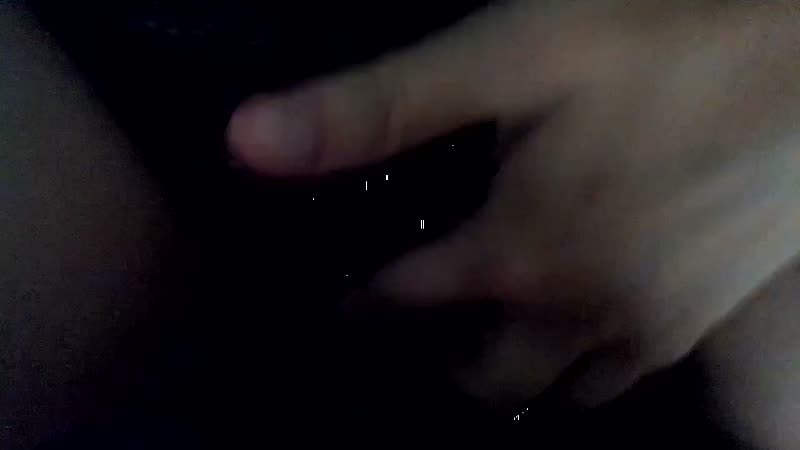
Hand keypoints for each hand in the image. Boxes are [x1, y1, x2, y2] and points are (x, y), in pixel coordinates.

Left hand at [227, 0, 799, 406]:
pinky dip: (583, 360)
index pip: (408, 304)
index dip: (362, 305)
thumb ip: (378, 107)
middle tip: (411, 325)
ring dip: (513, 366)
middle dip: (437, 359)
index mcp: (522, 253)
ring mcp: (655, 324)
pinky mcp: (708, 314)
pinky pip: (625, 371)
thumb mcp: (506, 53)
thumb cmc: (656, 34)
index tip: (342, 300)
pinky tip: (579, 311)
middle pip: (488, 377)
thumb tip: (244, 140)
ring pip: (564, 388)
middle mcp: (585, 310)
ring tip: (489, 325)